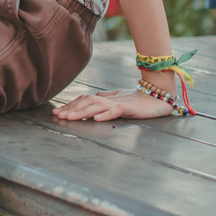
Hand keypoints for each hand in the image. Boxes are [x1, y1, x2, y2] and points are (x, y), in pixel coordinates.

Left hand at [52, 88, 173, 121]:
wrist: (158, 96)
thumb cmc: (138, 99)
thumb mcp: (118, 99)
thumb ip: (105, 98)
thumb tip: (92, 98)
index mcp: (105, 98)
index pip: (84, 100)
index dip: (70, 105)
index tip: (57, 112)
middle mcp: (109, 99)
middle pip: (87, 102)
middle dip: (71, 108)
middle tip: (58, 115)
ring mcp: (119, 103)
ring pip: (97, 106)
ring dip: (83, 112)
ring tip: (71, 117)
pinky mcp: (129, 108)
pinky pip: (116, 111)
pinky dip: (105, 114)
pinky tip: (96, 119)